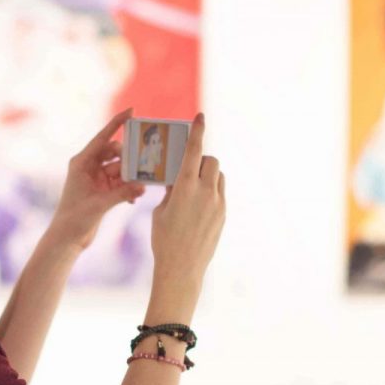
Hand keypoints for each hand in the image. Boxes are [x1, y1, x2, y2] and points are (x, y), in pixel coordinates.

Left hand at [49, 108, 147, 251]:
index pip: (103, 137)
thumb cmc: (75, 219)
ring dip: (131, 177)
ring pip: (120, 169)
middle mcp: (89, 167)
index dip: (117, 123)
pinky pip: (121, 182)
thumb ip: (122, 193)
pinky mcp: (102, 190)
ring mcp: (96, 178)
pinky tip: (133, 199)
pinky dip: (128, 188)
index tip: (132, 111)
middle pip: (115, 153)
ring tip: (140, 188)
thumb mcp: (101, 204)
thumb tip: (143, 187)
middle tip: (144, 164)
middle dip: (130, 159)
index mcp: (82, 162)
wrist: (67, 239)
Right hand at [149, 112, 225, 308]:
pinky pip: (220, 193)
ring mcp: (218, 204)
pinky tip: (197, 205)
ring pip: (218, 177)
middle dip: (201, 160)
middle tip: (188, 170)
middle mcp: (206, 192)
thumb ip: (172, 191)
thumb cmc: (164, 239)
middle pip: (210, 161)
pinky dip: (211, 191)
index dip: (197, 131)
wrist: (182, 268)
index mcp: (186, 187)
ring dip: (207, 175)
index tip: (200, 116)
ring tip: (192, 189)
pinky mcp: (223, 215)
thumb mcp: (161, 210)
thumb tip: (179, 180)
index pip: (194, 151)